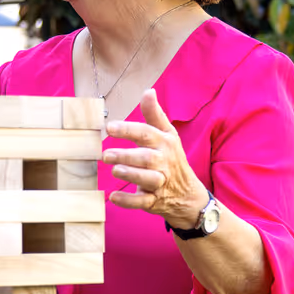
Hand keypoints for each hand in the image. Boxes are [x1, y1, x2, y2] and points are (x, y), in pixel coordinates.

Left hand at [103, 90, 207, 229]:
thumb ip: (154, 115)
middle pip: (146, 158)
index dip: (128, 130)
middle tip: (105, 154)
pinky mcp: (155, 201)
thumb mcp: (167, 135)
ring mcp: (160, 182)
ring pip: (147, 179)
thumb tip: (148, 91)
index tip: (109, 127)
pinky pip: (142, 202)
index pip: (146, 133)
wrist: (188, 194)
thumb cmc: (172, 159)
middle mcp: (164, 162)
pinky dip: (128, 201)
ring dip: (131, 174)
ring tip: (114, 170)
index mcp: (164, 143)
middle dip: (126, 156)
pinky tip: (113, 197)